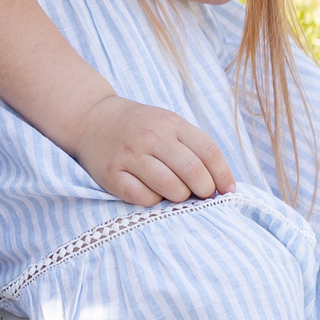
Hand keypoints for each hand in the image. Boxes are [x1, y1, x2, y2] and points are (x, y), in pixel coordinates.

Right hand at [73, 96, 235, 205]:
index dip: (222, 175)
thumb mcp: (167, 124)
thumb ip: (192, 147)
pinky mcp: (111, 174)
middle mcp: (151, 137)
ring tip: (176, 194)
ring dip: (180, 197)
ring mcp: (130, 155)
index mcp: (171, 124)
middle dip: (204, 190)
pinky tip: (151, 193)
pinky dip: (153, 201)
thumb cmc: (139, 127)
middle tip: (201, 196)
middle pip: (192, 171)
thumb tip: (219, 184)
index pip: (208, 151)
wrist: (92, 118)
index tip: (227, 191)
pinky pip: (142, 197)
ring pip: (170, 187)